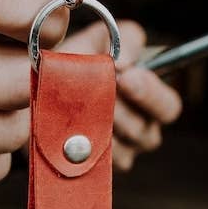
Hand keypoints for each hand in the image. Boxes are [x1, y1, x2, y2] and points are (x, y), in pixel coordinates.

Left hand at [57, 20, 181, 171]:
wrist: (38, 86)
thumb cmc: (77, 60)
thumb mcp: (102, 40)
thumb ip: (124, 40)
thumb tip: (127, 61)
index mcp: (149, 99)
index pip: (169, 108)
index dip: (150, 94)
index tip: (124, 75)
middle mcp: (140, 129)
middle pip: (148, 135)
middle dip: (121, 113)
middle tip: (97, 94)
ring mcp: (119, 153)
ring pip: (124, 152)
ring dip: (101, 127)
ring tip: (79, 107)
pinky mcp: (96, 169)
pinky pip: (98, 166)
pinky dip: (85, 146)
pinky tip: (70, 129)